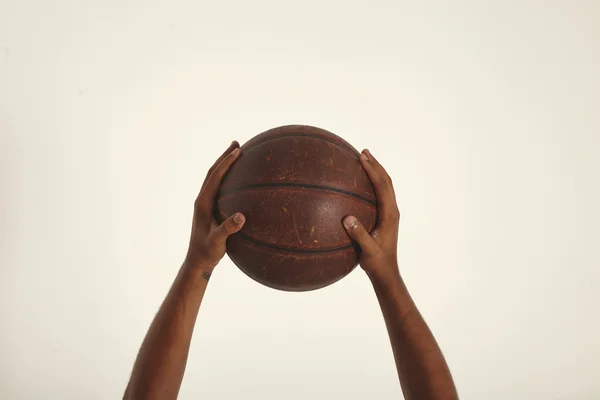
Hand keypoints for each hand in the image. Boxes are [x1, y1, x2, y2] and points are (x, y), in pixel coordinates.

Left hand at [185, 141, 245, 272]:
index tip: (237, 150)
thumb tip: (241, 216)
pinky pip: (220, 188)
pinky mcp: (210, 209)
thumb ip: (228, 229)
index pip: (214, 177)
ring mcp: (205, 204)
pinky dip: (228, 178)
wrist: (197, 261)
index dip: (225, 162)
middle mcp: (202, 200)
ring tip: (237, 154)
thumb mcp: (217, 242)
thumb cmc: (207, 252)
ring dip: (224, 165)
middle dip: (224, 157)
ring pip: (214, 178)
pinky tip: (241, 181)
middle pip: (212, 172)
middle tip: (236, 143)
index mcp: (202, 203)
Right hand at [343, 149, 399, 281]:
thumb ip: (359, 235)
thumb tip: (347, 219)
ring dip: (376, 171)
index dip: (373, 170)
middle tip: (363, 151)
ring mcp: (389, 213)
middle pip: (386, 181)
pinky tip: (360, 183)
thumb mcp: (368, 251)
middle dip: (376, 165)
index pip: (382, 186)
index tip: (362, 158)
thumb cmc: (377, 263)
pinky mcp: (385, 217)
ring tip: (364, 159)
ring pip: (385, 187)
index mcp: (390, 215)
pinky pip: (379, 195)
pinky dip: (372, 183)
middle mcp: (392, 210)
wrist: (387, 273)